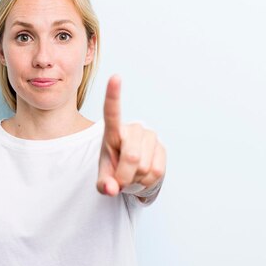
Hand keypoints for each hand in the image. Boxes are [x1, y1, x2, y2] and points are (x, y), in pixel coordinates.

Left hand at [97, 75, 166, 196]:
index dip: (113, 95)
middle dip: (124, 177)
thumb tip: (111, 189)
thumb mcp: (103, 180)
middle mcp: (133, 130)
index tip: (115, 77)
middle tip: (120, 181)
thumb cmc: (114, 172)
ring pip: (144, 167)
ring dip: (136, 180)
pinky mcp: (163, 149)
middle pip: (131, 157)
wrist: (133, 178)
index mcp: (112, 132)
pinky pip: (156, 172)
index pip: (112, 112)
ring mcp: (150, 137)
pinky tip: (143, 176)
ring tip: (132, 176)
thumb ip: (103, 185)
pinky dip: (147, 182)